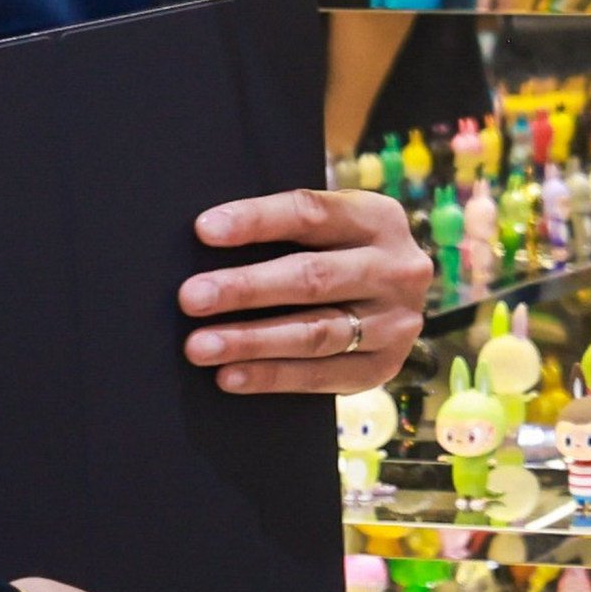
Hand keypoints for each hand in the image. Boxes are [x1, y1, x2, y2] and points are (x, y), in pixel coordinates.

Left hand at [181, 186, 430, 392]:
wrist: (390, 301)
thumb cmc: (336, 254)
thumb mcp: (328, 229)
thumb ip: (284, 233)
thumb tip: (206, 242)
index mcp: (379, 218)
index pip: (312, 214)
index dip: (257, 221)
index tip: (205, 230)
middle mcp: (398, 269)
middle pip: (314, 278)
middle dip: (246, 288)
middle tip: (192, 297)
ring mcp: (396, 322)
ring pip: (316, 332)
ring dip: (252, 340)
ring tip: (200, 346)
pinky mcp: (385, 366)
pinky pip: (322, 375)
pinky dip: (272, 377)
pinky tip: (230, 375)